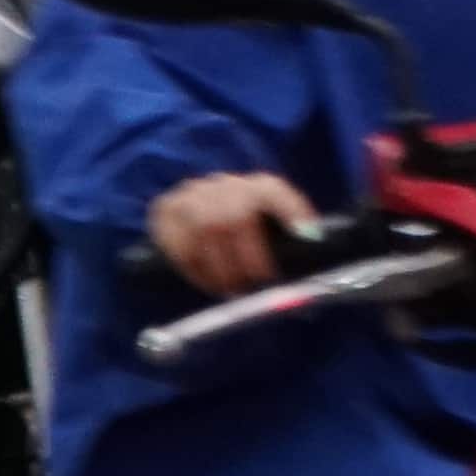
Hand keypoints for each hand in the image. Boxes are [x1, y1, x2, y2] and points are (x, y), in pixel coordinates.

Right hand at [148, 170, 315, 296]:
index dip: (292, 210)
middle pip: (237, 215)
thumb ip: (287, 252)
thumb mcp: (266, 239)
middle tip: (252, 287)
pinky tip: (205, 281)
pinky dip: (193, 268)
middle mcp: (225, 184)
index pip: (274, 191)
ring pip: (206, 226)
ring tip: (229, 290)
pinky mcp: (166, 208)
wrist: (192, 222)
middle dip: (248, 258)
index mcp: (258, 188)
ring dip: (220, 268)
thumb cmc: (242, 241)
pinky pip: (177, 240)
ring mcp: (192, 193)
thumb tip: (305, 284)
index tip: (309, 236)